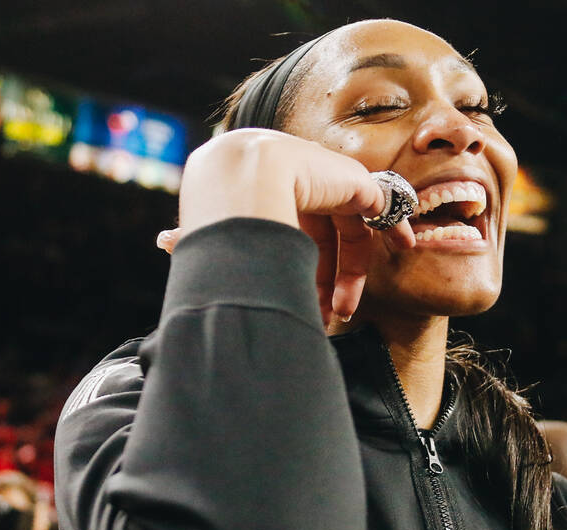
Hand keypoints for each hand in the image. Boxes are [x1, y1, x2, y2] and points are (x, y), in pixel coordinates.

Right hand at [160, 129, 414, 322]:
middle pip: (322, 232)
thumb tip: (163, 240)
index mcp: (261, 186)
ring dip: (351, 272)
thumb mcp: (214, 231)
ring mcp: (322, 176)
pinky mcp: (350, 178)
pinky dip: (393, 228)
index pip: (293, 228)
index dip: (308, 268)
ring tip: (342, 310)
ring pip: (348, 227)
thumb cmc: (218, 212)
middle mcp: (293, 178)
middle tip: (329, 315)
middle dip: (327, 279)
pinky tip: (402, 250)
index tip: (315, 306)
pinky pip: (379, 205)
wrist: (237, 183)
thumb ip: (195, 236)